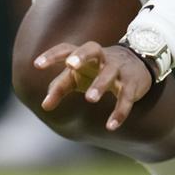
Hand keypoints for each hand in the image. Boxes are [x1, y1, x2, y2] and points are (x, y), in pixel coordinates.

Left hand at [34, 41, 153, 130]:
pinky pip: (126, 96)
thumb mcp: (78, 76)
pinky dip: (119, 111)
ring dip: (99, 84)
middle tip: (70, 66)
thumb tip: (44, 106)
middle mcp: (101, 57)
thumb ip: (60, 87)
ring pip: (109, 72)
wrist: (138, 63)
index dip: (52, 55)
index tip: (36, 65)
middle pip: (92, 49)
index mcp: (85, 55)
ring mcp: (118, 68)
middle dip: (81, 56)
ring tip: (89, 99)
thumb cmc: (97, 70)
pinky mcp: (132, 83)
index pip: (66, 49)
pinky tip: (110, 126)